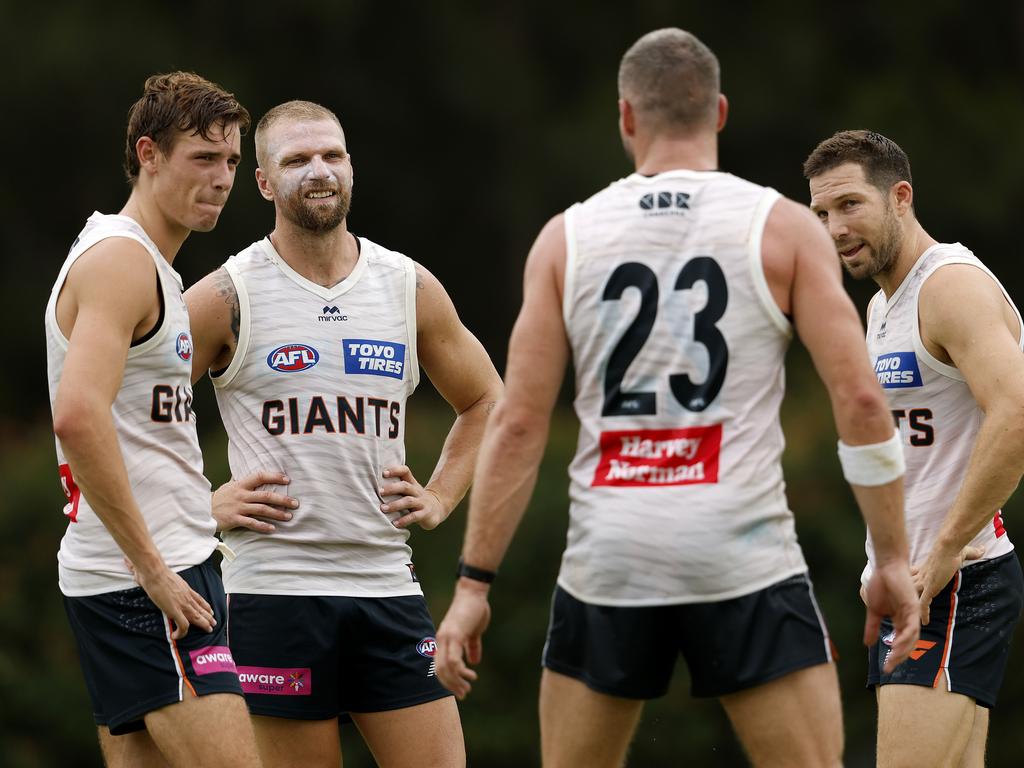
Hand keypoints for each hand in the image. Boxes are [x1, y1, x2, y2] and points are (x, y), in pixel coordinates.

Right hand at [132, 562, 215, 639]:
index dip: (205, 606)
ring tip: (207, 630)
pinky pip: (183, 625)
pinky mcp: (175, 611)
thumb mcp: (160, 572)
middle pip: (201, 609)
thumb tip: (133, 564)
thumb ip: (154, 574)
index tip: (210, 611)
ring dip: (203, 625)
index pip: (198, 599)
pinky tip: (176, 636)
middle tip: (213, 624)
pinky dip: (182, 633)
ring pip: (197, 618)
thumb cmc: (153, 571)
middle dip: (208, 617)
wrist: (153, 571)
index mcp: (184, 588)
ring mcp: (182, 604)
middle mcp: (186, 596)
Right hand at [212, 471, 297, 532]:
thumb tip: (253, 472)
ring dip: (277, 513)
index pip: (260, 476)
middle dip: (282, 499)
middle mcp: (241, 495)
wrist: (202, 511)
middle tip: (296, 503)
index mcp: (241, 484)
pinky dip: (262, 526)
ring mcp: (238, 508)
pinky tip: (273, 528)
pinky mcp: (234, 520)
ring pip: (261, 510)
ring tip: (289, 516)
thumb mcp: (229, 486)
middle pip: (265, 495)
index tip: (288, 480)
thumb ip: (242, 480)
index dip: (274, 477)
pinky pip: (251, 523)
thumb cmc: (219, 498)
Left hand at [380, 465, 447, 529]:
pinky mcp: (425, 514)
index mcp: (412, 483)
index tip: (384, 473)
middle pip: (405, 486)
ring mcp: (422, 502)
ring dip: (395, 505)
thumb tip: (372, 486)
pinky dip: (404, 520)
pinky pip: (414, 516)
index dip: (395, 470)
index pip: (405, 471)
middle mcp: (417, 491)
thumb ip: (396, 487)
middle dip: (392, 488)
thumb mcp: (409, 491)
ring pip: (409, 501)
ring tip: (383, 508)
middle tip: (379, 492)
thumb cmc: (416, 499)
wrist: (437, 509)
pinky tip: (395, 523)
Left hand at [435, 583, 491, 697]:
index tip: (460, 691)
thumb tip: (474, 662)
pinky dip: (461, 671)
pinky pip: (453, 659)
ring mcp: (446, 638)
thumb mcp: (472, 632)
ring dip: (456, 682)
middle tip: (464, 694)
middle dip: (452, 686)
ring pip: (445, 669)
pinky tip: (470, 674)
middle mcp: (441, 642)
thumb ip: (472, 646)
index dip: (448, 682)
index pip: (439, 669)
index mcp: (442, 642)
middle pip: (440, 672)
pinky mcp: (455, 635)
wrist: (473, 593)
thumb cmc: (473, 610)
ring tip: (468, 687)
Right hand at [863, 559, 918, 672]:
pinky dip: (905, 637)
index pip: (900, 643)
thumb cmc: (881, 585)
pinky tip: (896, 645)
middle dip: (899, 658)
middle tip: (888, 668)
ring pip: (911, 638)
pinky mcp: (913, 608)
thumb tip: (867, 644)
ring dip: (902, 650)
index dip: (893, 656)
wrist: (886, 567)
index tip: (885, 668)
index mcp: (900, 621)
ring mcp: (913, 615)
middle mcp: (909, 620)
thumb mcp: (874, 611)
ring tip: (892, 659)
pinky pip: (912, 627)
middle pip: (908, 645)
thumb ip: (872, 627)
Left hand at [913, 544, 984, 624]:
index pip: (914, 576)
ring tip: (913, 618)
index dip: (911, 581)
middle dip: (905, 596)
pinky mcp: (930, 588)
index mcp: (926, 567)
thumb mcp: (962, 551)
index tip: (908, 588)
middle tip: (904, 607)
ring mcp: (925, 582)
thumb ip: (972, 552)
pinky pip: (923, 603)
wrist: (949, 548)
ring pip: (913, 596)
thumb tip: (982, 549)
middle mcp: (922, 575)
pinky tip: (925, 622)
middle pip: (909, 587)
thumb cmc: (954, 548)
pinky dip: (923, 613)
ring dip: (913, 606)